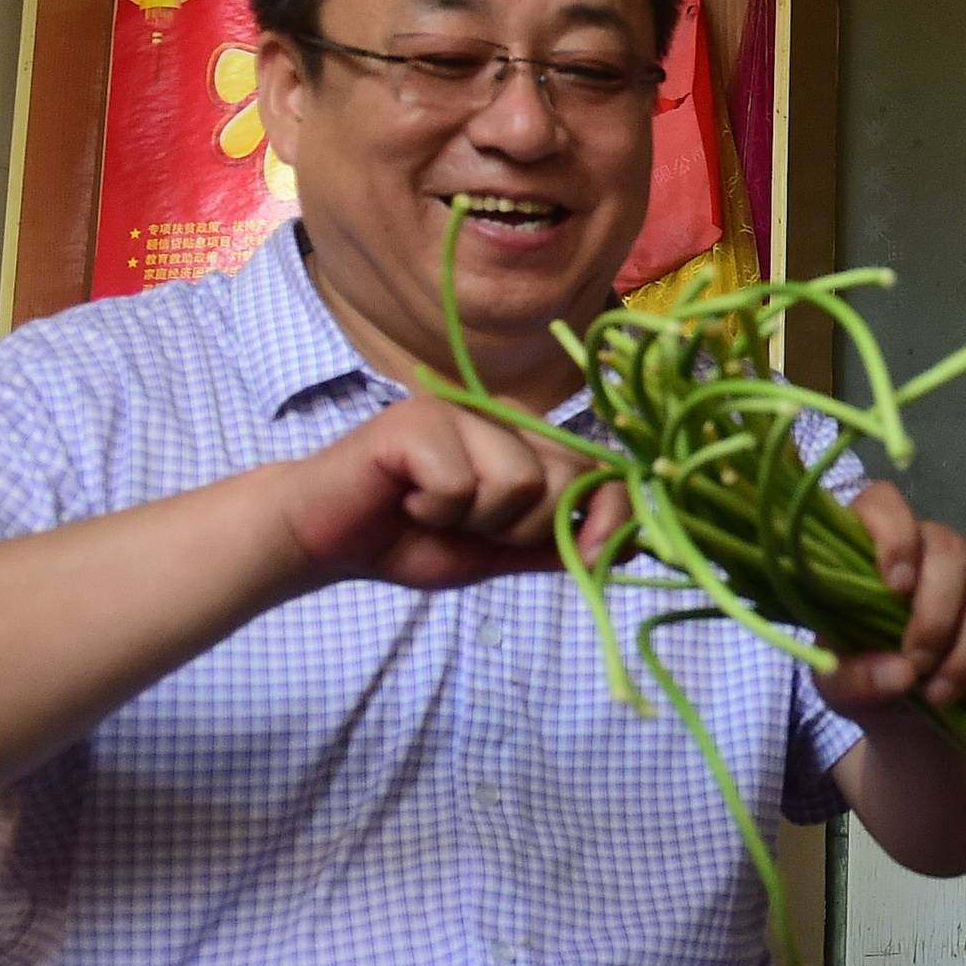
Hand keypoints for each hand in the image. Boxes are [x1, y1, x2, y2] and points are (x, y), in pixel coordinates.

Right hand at [277, 398, 620, 592]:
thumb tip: (636, 546)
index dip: (611, 516)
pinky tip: (405, 499)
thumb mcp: (503, 552)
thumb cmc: (413, 538)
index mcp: (530, 441)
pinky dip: (433, 509)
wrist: (328, 539)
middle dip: (522, 528)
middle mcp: (504, 415)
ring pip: (517, 482)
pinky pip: (461, 484)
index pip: (602, 470)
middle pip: (564, 479)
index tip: (598, 555)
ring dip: (473, 520)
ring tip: (432, 510)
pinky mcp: (418, 418)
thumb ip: (563, 544)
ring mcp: (461, 410)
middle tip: (469, 526)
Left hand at [812, 483, 965, 715]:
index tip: (895, 588)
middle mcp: (927, 547)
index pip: (884, 504)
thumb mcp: (835, 688)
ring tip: (942, 693)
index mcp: (870, 549)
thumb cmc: (861, 677)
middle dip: (937, 617)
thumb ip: (851, 678)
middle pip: (948, 548)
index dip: (895, 535)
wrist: (904, 709)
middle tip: (918, 669)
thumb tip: (903, 672)